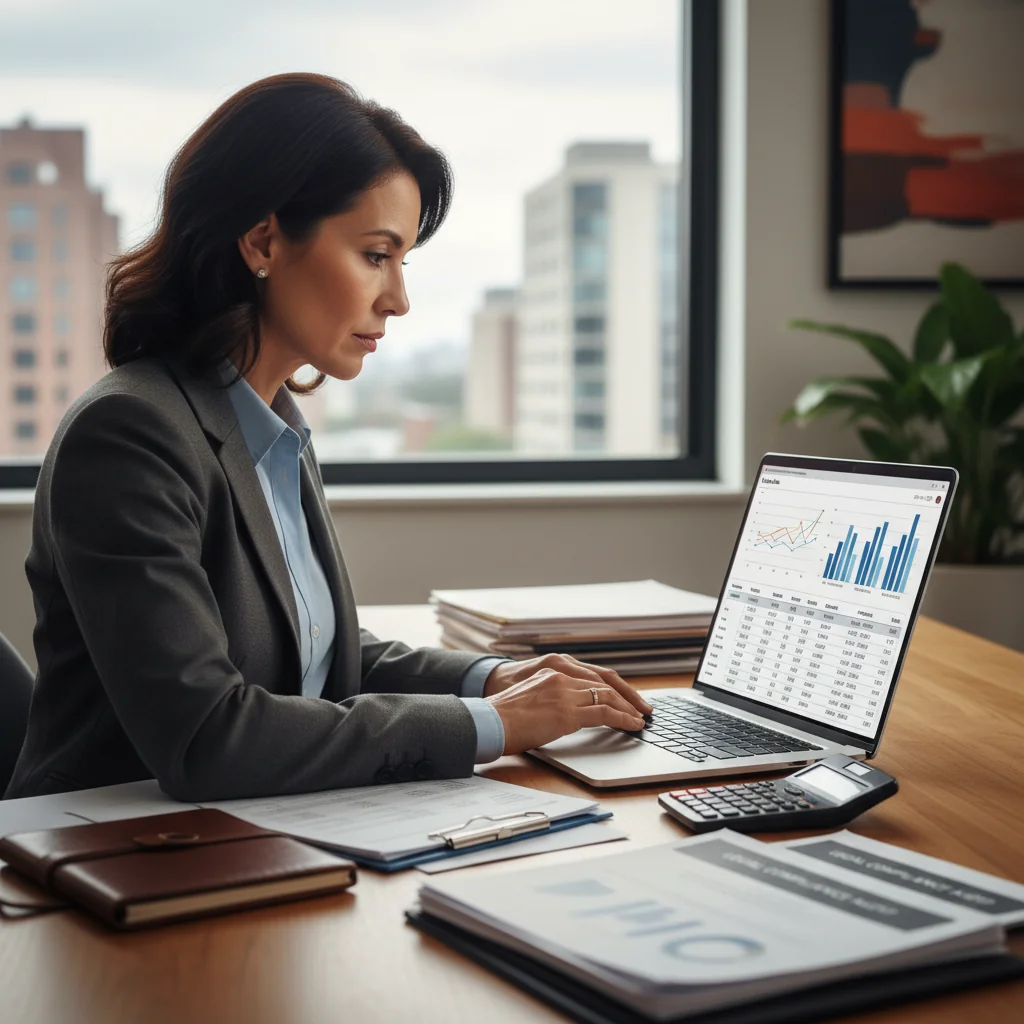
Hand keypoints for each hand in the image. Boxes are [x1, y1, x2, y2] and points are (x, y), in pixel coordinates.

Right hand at [483, 654, 651, 754]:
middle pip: (604, 682)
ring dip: (628, 708)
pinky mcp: (567, 712)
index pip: (591, 676)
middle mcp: (560, 676)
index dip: (612, 687)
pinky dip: (623, 719)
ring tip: (641, 718)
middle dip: (627, 696)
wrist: (488, 722)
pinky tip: (633, 726)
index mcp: (551, 672)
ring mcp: (565, 693)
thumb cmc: (501, 718)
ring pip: (608, 696)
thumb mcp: (529, 699)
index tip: (624, 697)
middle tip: (642, 707)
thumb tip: (563, 715)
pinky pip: (604, 712)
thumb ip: (549, 699)